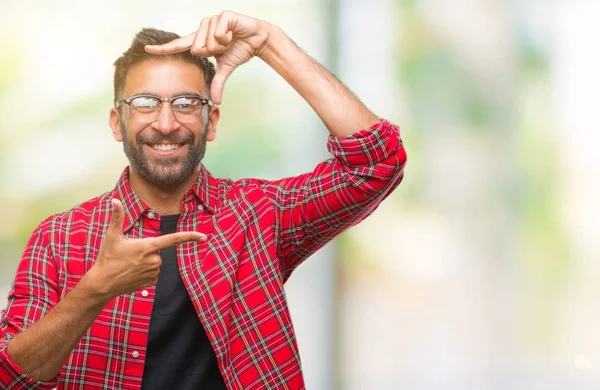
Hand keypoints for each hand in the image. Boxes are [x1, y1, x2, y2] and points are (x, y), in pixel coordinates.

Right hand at [87, 199, 205, 298]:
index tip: (204, 236)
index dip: (190, 237)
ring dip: (145, 262)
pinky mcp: (152, 283)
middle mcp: (155, 260)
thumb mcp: (111, 236)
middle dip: (147, 250)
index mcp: (148, 246)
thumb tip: (114, 200)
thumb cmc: (107, 258)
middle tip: (130, 255)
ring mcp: (154, 273)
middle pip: (158, 250)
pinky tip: (132, 273)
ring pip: (156, 262)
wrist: (102, 283)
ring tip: (129, 265)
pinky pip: (153, 273)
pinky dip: (145, 272)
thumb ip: (117, 217)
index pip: (174, 239)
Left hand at [145, 10, 274, 104]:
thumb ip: (218, 82)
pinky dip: (228, 37)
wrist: (258, 40)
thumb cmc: (240, 50)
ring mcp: (212, 21)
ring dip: (222, 45)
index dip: (163, 48)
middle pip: (196, 48)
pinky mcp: (223, 16)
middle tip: (224, 47)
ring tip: (230, 40)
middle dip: (212, 52)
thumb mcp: (226, 68)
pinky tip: (233, 33)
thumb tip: (217, 101)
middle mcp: (202, 29)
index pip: (178, 46)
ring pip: (207, 41)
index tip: (148, 49)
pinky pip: (218, 32)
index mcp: (200, 41)